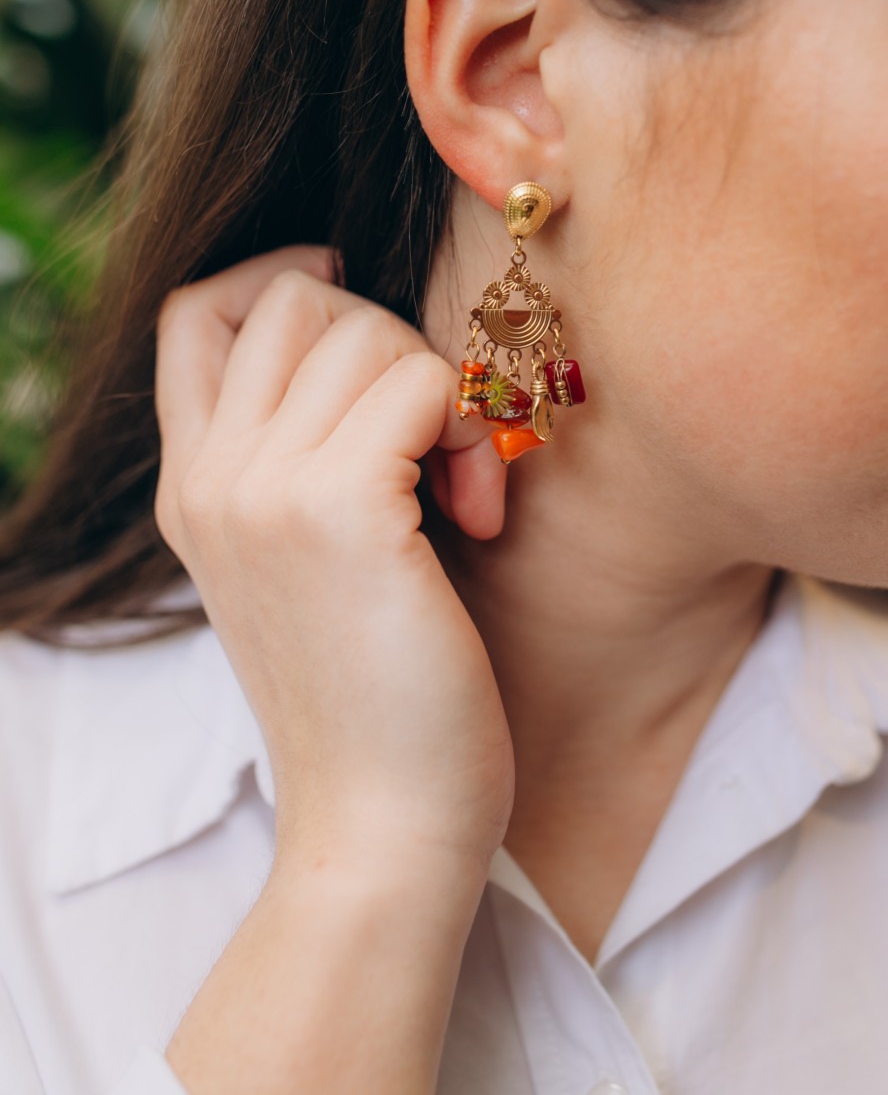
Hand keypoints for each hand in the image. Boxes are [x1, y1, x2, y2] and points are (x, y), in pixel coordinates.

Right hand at [153, 245, 514, 877]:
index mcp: (193, 488)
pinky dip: (469, 432)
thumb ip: (300, 461)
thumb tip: (370, 348)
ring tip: (459, 495)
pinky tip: (474, 516)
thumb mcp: (302, 566)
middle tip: (430, 444)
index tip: (356, 318)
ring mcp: (264, 489)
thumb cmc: (375, 696)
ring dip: (442, 394)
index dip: (276, 281)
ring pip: (369, 332)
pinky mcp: (340, 509)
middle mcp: (212, 477)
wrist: (381, 826)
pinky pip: (423, 383)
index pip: (192, 311)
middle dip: (386, 344)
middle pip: (294, 301)